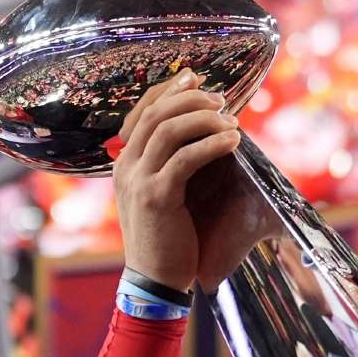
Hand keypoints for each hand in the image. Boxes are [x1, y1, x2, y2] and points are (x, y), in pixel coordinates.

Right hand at [113, 68, 277, 291]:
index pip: (142, 112)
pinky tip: (233, 141)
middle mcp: (125, 166)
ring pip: (169, 130)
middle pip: (156, 114)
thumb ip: (169, 167)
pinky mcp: (157, 197)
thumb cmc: (167, 238)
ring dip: (205, 119)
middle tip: (221, 99)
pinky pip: (186, 159)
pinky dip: (212, 144)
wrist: (154, 280)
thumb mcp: (162, 196)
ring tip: (232, 121)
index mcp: (124, 162)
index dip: (168, 90)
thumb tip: (201, 138)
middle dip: (191, 99)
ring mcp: (138, 180)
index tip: (194, 77)